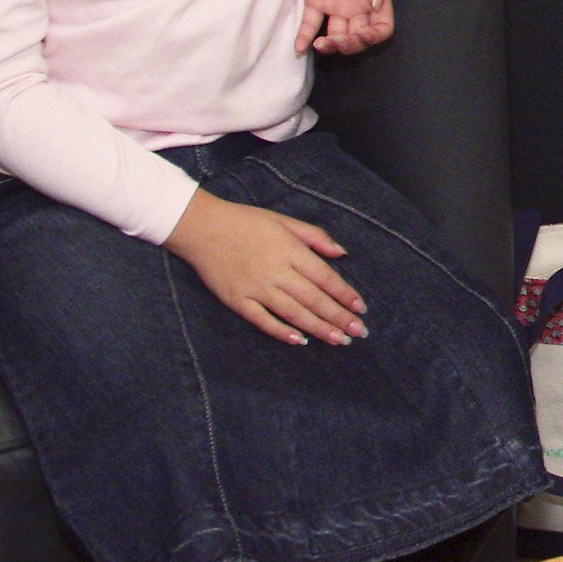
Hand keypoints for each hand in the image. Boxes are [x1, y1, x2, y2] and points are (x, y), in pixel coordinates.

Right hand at [165, 190, 366, 345]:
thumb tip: (341, 253)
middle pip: (313, 299)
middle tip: (359, 333)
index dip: (345, 294)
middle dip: (339, 317)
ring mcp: (255, 288)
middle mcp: (276, 271)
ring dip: (318, 328)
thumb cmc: (246, 222)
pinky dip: (281, 332)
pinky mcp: (236, 300)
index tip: (361, 309)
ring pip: (293, 313)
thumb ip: (315, 237)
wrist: (201, 228)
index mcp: (290, 250)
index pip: (325, 277)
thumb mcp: (284, 221)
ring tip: (338, 340)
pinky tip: (299, 340)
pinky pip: (262, 320)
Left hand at [299, 0, 392, 54]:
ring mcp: (335, 4)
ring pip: (334, 34)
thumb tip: (376, 3)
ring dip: (329, 45)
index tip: (362, 35)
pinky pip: (310, 23)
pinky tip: (299, 48)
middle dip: (349, 45)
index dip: (374, 37)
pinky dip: (304, 36)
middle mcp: (357, 7)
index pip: (381, 28)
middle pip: (357, 37)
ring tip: (321, 45)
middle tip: (338, 41)